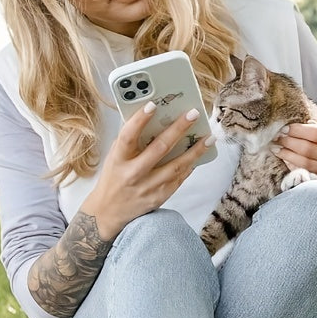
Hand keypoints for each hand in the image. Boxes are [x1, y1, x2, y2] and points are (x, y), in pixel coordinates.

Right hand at [83, 101, 215, 238]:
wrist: (108, 212)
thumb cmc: (113, 179)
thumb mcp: (114, 158)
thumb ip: (128, 142)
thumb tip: (149, 119)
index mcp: (118, 160)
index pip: (128, 137)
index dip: (139, 120)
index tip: (152, 105)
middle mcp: (133, 174)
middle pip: (159, 148)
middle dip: (178, 129)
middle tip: (193, 114)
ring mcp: (148, 187)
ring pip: (176, 166)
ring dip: (195, 150)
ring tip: (209, 137)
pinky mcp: (159, 197)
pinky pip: (179, 179)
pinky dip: (190, 165)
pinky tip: (199, 155)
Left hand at [272, 117, 316, 186]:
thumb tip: (295, 127)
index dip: (297, 131)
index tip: (285, 128)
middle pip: (309, 149)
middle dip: (289, 142)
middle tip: (277, 138)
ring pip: (306, 163)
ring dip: (287, 155)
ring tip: (276, 148)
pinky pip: (308, 173)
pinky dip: (293, 166)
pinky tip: (285, 159)